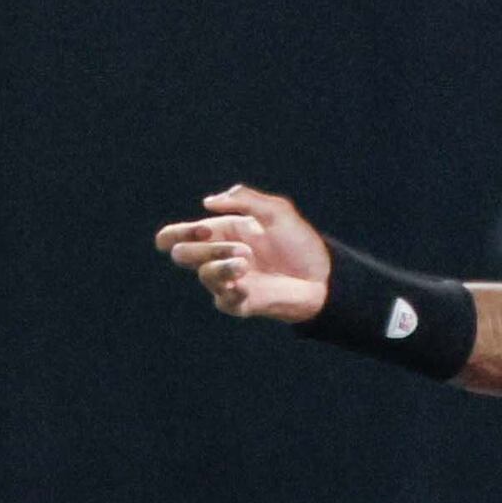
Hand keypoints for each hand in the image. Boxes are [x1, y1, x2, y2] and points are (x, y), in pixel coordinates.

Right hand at [154, 186, 332, 322]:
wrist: (324, 275)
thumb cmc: (299, 242)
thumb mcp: (276, 210)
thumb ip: (244, 199)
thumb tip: (208, 203)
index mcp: (220, 233)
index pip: (177, 236)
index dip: (177, 233)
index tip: (202, 231)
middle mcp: (219, 258)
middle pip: (182, 255)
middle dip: (205, 248)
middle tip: (242, 248)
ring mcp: (229, 281)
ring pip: (204, 275)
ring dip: (223, 265)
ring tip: (248, 261)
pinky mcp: (241, 303)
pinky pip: (223, 301)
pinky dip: (231, 292)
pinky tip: (245, 287)